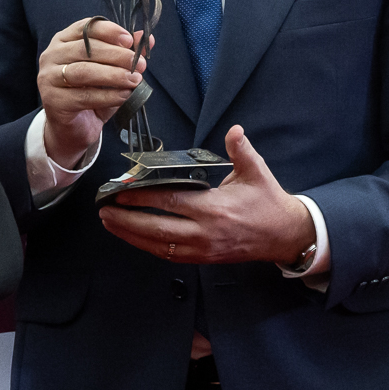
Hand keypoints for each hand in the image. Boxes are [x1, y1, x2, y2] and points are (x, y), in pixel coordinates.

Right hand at [39, 18, 150, 169]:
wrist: (74, 129)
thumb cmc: (92, 94)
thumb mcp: (111, 71)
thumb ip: (125, 53)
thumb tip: (146, 38)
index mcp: (63, 41)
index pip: (85, 28)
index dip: (109, 31)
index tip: (129, 40)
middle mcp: (51, 55)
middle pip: (85, 49)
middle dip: (116, 55)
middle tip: (139, 64)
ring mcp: (48, 78)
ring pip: (84, 72)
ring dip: (113, 75)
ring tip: (135, 80)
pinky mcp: (53, 101)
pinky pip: (84, 96)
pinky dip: (107, 96)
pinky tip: (123, 96)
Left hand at [98, 125, 315, 266]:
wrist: (284, 235)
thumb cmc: (268, 202)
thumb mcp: (256, 172)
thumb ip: (241, 150)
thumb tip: (234, 130)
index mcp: (214, 208)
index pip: (170, 202)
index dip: (142, 198)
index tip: (120, 191)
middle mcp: (203, 232)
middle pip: (156, 228)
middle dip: (126, 220)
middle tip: (104, 210)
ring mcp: (201, 249)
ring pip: (158, 246)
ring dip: (131, 235)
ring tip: (110, 223)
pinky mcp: (202, 259)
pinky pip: (168, 255)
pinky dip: (147, 246)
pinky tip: (132, 237)